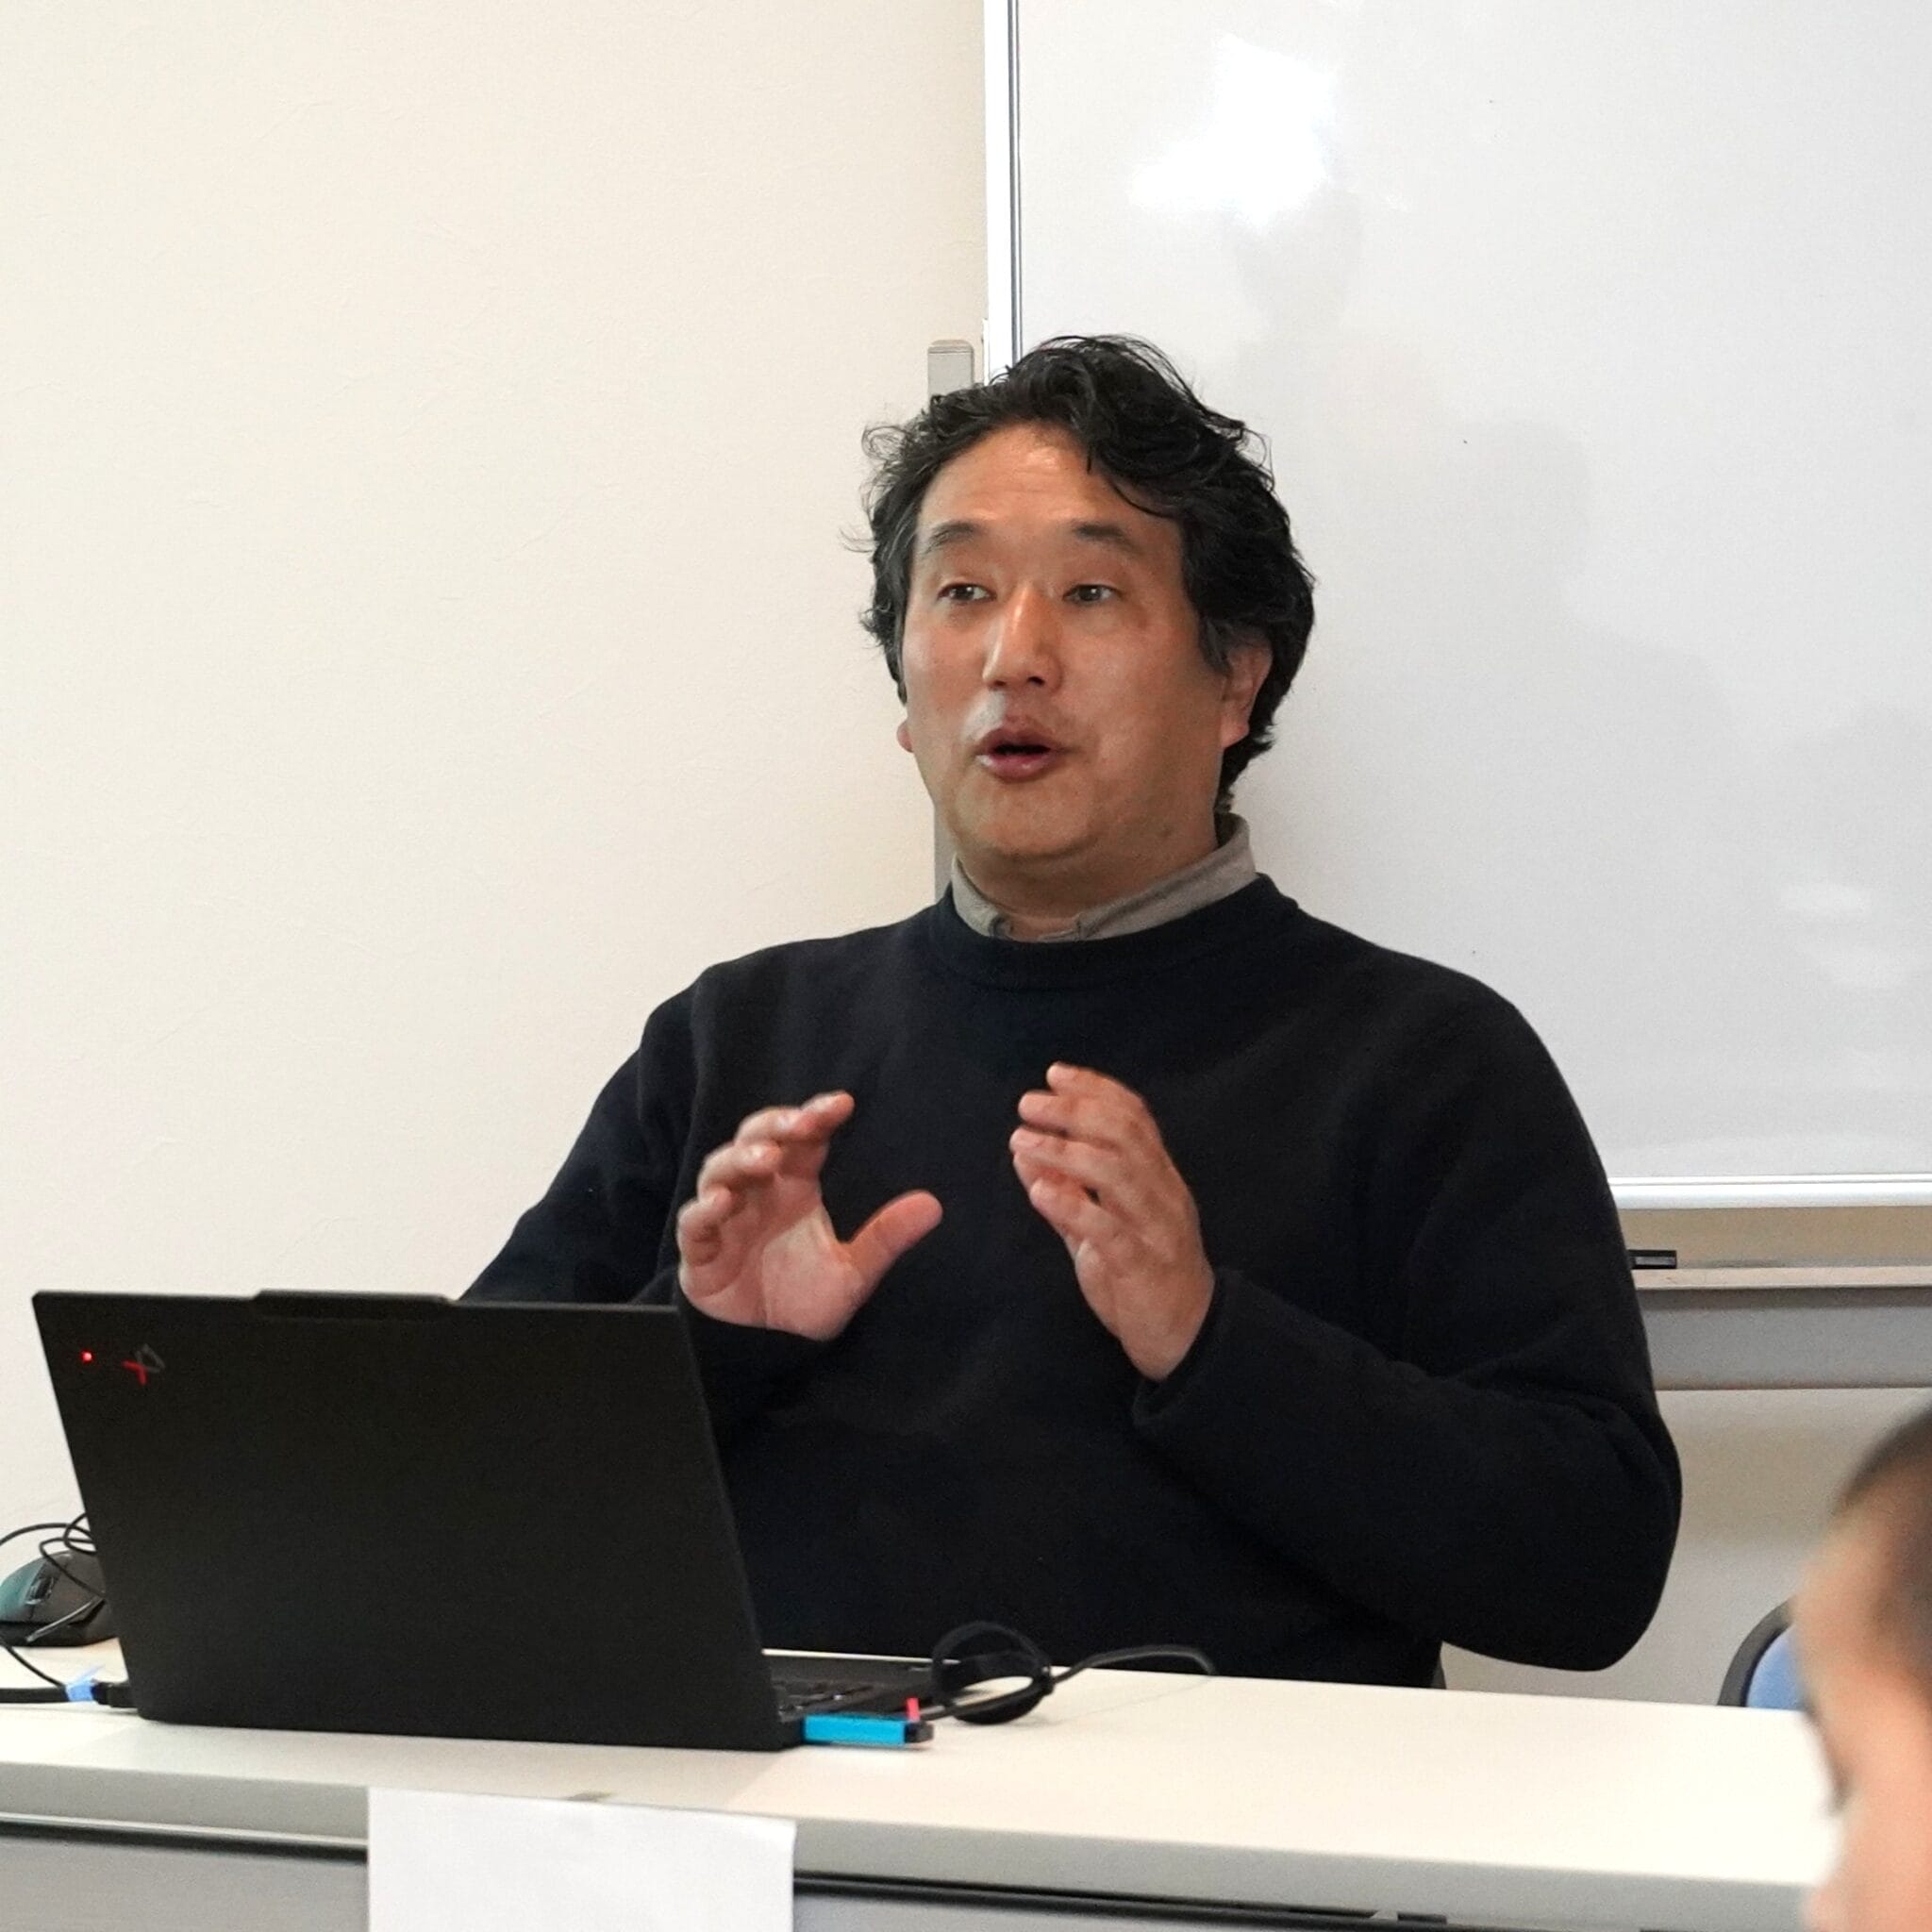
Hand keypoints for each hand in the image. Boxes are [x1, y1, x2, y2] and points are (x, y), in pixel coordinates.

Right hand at [676, 1092, 941, 1340]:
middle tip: (799, 1123)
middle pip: (756, 1140)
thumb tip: (934, 1205)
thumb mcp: (854, 1272)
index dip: (816, 1116)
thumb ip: (887, 1238)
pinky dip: (704, 1209)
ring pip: (719, 1170)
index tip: (842, 1104)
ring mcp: (725, 1217)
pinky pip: (694, 1223)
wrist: (771, 1350)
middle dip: (774, 1126)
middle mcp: (758, 1192)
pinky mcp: (700, 1250)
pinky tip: (723, 1203)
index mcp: (795, 1187)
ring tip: (767, 1161)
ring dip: (740, 1160)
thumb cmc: (807, 1300)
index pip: (803, 1139)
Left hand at [1010, 1064, 1214, 1380]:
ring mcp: (1157, 1229)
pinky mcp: (1144, 1267)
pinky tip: (1038, 1191)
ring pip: (1118, 1173)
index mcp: (1158, 1178)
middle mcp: (1163, 1194)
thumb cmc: (1139, 1277)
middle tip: (1029, 1104)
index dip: (1096, 1090)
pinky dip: (1072, 1206)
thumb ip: (1067, 1190)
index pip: (1135, 1117)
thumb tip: (1025, 1150)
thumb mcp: (1098, 1227)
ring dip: (1064, 1151)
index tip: (1055, 1074)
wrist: (1184, 1338)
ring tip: (1022, 1140)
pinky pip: (1110, 1230)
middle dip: (1074, 1111)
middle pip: (1125, 1135)